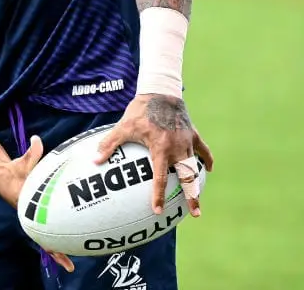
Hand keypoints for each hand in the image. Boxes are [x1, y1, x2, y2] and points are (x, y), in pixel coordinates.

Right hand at [0, 135, 74, 272]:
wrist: (2, 177)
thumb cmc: (14, 170)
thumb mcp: (22, 162)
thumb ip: (32, 153)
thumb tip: (37, 140)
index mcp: (28, 207)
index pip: (40, 227)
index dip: (49, 240)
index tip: (58, 252)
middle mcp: (31, 217)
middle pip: (45, 239)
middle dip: (56, 253)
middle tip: (69, 266)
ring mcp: (34, 218)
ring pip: (47, 238)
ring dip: (58, 250)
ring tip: (70, 263)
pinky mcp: (38, 215)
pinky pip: (49, 229)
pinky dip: (57, 238)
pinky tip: (68, 243)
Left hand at [94, 94, 213, 216]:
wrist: (160, 90)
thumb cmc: (140, 109)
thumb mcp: (123, 126)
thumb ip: (109, 144)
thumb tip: (95, 160)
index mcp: (160, 148)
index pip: (160, 177)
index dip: (158, 195)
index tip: (157, 210)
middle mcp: (176, 147)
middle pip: (187, 177)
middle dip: (191, 196)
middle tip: (195, 213)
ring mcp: (186, 140)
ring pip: (195, 166)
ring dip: (198, 181)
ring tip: (200, 196)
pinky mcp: (192, 133)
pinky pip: (203, 149)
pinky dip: (206, 158)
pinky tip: (209, 169)